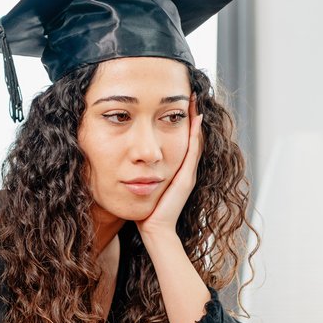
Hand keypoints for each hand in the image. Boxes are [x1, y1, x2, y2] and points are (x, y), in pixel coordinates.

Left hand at [137, 94, 201, 237]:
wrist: (154, 229)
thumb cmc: (145, 211)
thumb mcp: (141, 185)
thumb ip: (139, 174)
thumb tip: (128, 160)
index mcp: (174, 170)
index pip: (180, 139)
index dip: (180, 121)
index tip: (178, 101)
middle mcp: (184, 169)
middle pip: (191, 136)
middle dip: (190, 115)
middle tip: (191, 93)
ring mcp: (187, 173)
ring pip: (194, 140)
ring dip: (194, 119)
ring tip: (194, 99)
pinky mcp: (186, 177)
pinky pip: (192, 150)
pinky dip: (194, 134)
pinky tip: (194, 118)